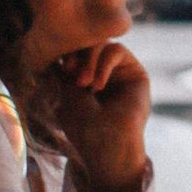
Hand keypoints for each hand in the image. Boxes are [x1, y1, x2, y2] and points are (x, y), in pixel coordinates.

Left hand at [34, 40, 152, 191]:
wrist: (111, 147)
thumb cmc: (86, 129)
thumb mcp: (68, 97)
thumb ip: (65, 73)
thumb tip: (56, 52)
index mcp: (84, 82)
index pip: (74, 54)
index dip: (65, 53)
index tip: (59, 67)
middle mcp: (102, 74)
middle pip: (87, 44)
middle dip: (76, 52)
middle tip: (68, 69)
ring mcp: (119, 73)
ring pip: (102, 44)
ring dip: (88, 59)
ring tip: (83, 82)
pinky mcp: (135, 73)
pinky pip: (117, 50)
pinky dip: (103, 63)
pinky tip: (98, 84)